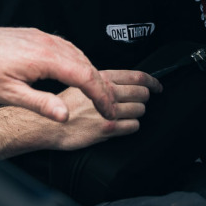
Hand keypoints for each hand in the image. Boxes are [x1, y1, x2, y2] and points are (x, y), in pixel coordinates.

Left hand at [0, 19, 121, 121]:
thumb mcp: (9, 94)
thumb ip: (40, 104)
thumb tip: (65, 115)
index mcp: (44, 58)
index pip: (86, 77)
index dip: (102, 97)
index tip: (109, 111)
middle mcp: (48, 43)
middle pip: (88, 65)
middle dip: (102, 88)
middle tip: (109, 107)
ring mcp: (43, 37)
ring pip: (79, 55)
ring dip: (92, 75)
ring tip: (98, 94)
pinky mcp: (37, 36)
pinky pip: (67, 48)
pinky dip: (79, 63)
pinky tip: (78, 73)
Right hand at [48, 69, 162, 150]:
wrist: (47, 124)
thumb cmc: (63, 105)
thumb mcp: (82, 84)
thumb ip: (103, 83)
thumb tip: (125, 84)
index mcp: (102, 78)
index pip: (137, 76)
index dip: (152, 82)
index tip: (158, 87)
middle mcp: (106, 92)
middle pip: (142, 93)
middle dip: (144, 99)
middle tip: (138, 102)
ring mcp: (108, 111)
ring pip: (140, 110)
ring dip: (137, 113)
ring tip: (125, 115)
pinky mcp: (107, 128)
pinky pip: (132, 126)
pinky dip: (131, 126)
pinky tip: (121, 126)